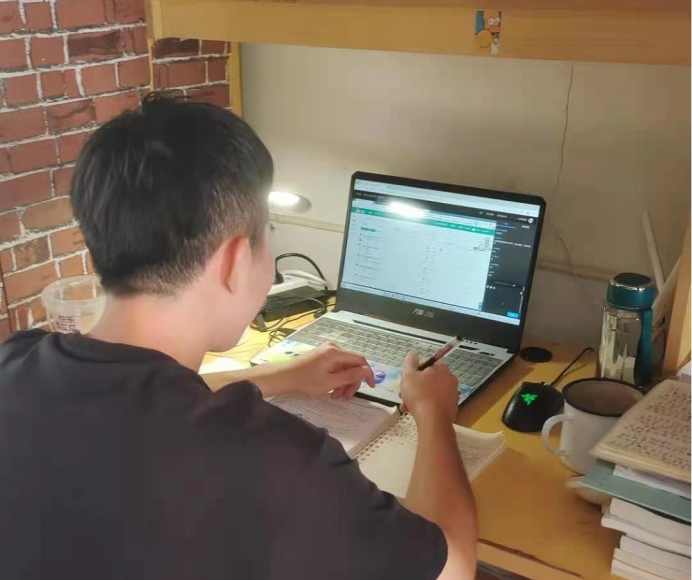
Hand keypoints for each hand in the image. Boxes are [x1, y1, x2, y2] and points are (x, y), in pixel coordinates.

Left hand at [256, 343, 374, 398]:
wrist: (283, 377)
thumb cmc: (306, 381)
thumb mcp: (330, 382)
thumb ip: (350, 376)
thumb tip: (366, 371)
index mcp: (336, 352)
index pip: (360, 360)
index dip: (367, 374)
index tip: (370, 387)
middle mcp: (333, 348)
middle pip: (352, 365)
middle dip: (352, 382)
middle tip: (346, 397)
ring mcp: (326, 352)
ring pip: (344, 368)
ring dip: (343, 382)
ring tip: (336, 396)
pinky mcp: (321, 357)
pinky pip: (335, 367)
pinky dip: (336, 379)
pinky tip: (331, 390)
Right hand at [400, 351, 457, 422]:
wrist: (433, 421)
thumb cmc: (419, 395)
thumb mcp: (408, 375)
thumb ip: (409, 362)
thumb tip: (413, 353)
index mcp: (441, 367)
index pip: (423, 362)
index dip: (411, 371)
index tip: (404, 380)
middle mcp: (449, 378)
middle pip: (426, 378)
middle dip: (413, 385)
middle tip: (403, 393)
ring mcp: (452, 393)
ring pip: (430, 390)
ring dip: (417, 396)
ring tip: (407, 405)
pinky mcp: (451, 406)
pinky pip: (435, 401)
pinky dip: (425, 404)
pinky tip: (416, 411)